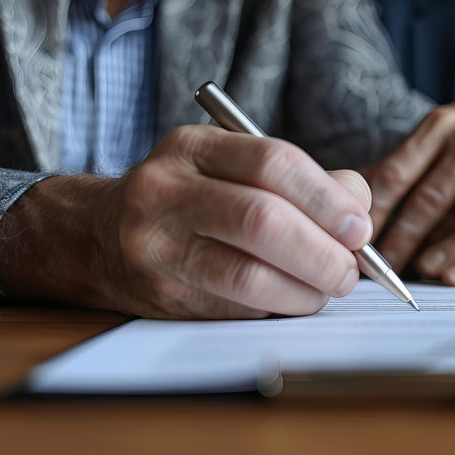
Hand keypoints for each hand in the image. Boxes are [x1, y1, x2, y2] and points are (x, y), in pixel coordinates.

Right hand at [0, 126, 373, 318]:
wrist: (94, 236)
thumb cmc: (188, 198)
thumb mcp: (230, 166)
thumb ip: (301, 180)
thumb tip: (359, 205)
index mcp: (193, 147)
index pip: (273, 161)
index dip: (327, 197)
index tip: (359, 225)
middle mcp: (166, 191)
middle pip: (263, 220)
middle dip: (322, 251)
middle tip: (350, 268)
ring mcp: (156, 246)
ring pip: (248, 274)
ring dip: (305, 289)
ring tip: (327, 288)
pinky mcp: (159, 295)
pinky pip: (234, 307)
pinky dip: (276, 307)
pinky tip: (290, 299)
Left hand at [363, 85, 454, 272]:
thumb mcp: (440, 129)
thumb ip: (405, 161)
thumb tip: (357, 193)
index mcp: (434, 127)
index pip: (395, 173)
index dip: (375, 211)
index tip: (358, 240)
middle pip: (426, 197)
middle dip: (402, 238)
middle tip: (385, 269)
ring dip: (443, 244)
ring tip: (424, 271)